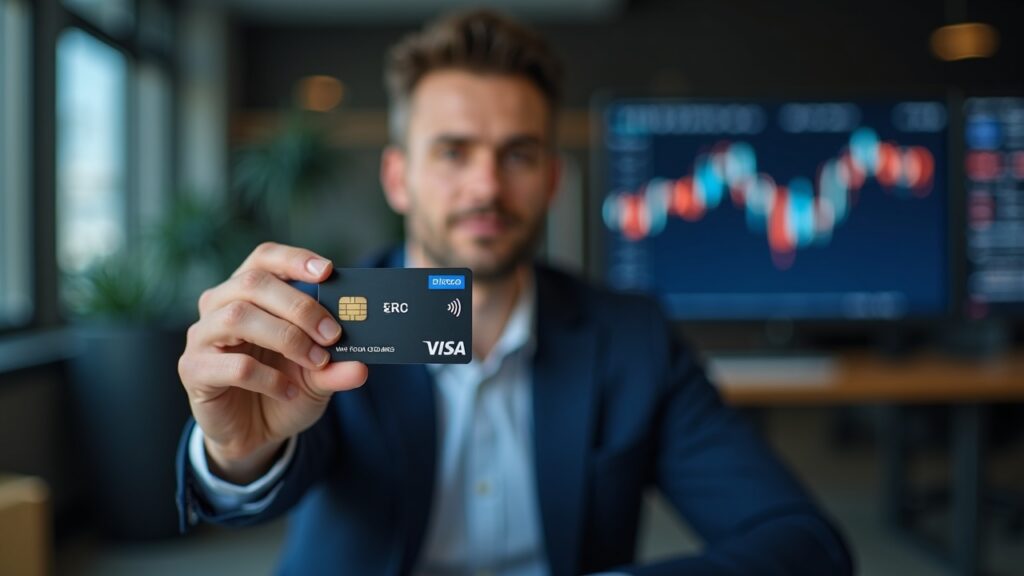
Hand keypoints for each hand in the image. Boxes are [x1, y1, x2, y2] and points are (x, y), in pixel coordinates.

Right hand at [178, 242, 367, 483]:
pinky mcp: (194, 370)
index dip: (294, 260)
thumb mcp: (317, 378)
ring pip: (238, 317)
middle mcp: (219, 306)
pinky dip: (269, 378)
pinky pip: (234, 365)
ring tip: (315, 361)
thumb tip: (362, 366)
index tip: (328, 272)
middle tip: (333, 334)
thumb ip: (336, 367)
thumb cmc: (282, 390)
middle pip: (254, 283)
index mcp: (248, 293)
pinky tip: (287, 390)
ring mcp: (202, 336)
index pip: (265, 258)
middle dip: (300, 307)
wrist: (254, 434)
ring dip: (286, 337)